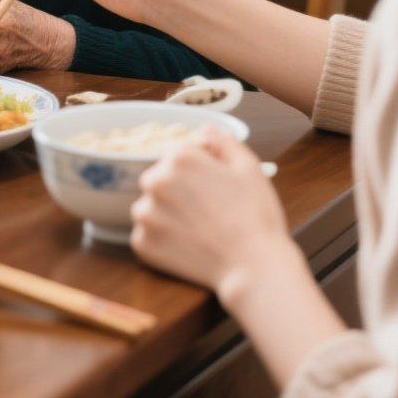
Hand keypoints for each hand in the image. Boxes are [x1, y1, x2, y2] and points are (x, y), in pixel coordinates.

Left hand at [130, 128, 297, 307]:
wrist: (251, 266)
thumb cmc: (255, 215)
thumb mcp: (248, 167)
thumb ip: (223, 141)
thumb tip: (205, 130)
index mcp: (179, 158)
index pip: (178, 153)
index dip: (198, 167)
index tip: (214, 184)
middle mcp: (155, 182)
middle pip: (160, 177)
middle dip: (178, 188)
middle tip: (207, 208)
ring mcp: (145, 215)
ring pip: (151, 205)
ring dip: (167, 212)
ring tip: (197, 226)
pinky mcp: (142, 244)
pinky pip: (147, 233)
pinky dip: (162, 237)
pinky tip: (188, 243)